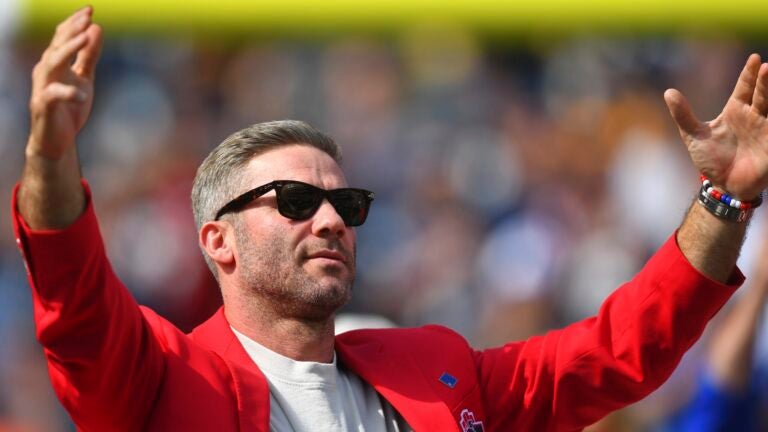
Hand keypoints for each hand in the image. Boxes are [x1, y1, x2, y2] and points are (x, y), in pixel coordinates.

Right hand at [27, 6, 101, 159]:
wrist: (57, 139)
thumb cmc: (70, 106)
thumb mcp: (85, 78)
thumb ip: (89, 56)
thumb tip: (97, 28)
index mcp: (55, 63)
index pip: (62, 37)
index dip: (75, 23)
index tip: (90, 9)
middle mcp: (45, 71)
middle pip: (57, 45)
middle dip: (72, 30)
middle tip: (87, 18)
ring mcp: (43, 88)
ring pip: (51, 64)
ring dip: (68, 50)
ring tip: (85, 39)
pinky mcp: (44, 106)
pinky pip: (53, 96)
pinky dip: (68, 93)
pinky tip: (82, 94)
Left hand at [665, 54, 767, 199]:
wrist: (723, 186)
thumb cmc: (711, 159)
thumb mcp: (694, 136)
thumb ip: (683, 115)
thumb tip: (668, 92)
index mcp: (736, 111)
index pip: (745, 87)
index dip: (749, 74)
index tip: (753, 59)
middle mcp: (754, 117)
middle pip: (762, 94)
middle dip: (765, 82)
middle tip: (766, 67)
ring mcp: (766, 130)